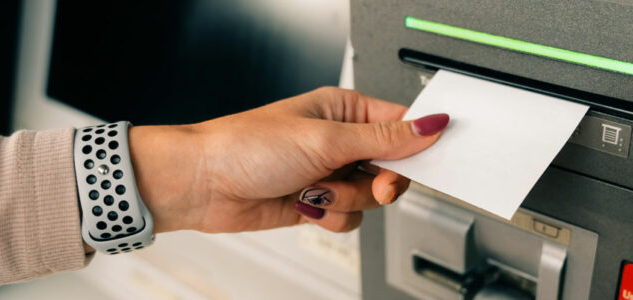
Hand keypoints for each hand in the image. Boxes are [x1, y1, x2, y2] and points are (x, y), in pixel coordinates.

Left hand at [127, 87, 448, 232]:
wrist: (203, 185)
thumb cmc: (247, 146)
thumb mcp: (325, 138)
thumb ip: (384, 138)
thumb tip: (428, 125)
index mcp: (345, 111)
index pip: (401, 125)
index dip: (417, 145)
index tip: (427, 161)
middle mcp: (340, 140)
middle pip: (392, 167)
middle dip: (379, 182)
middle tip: (372, 184)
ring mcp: (329, 173)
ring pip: (371, 198)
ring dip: (346, 200)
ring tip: (315, 189)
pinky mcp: (318, 202)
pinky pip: (350, 217)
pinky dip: (331, 216)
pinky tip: (306, 204)